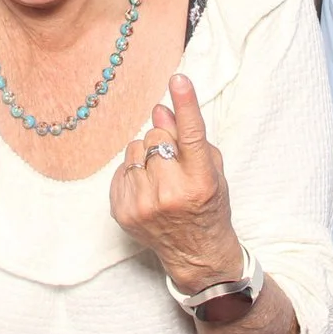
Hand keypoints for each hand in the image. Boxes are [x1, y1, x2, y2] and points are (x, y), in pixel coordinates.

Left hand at [112, 75, 240, 291]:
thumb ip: (188, 138)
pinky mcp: (121, 211)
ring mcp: (142, 205)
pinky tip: (148, 190)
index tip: (178, 79)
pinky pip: (120, 168)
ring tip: (161, 178)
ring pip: (134, 149)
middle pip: (156, 137)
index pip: (191, 135)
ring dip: (146, 156)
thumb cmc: (208, 206)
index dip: (185, 104)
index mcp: (200, 182)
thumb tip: (160, 108)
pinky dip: (133, 172)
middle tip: (175, 163)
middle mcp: (170, 194)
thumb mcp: (212, 171)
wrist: (196, 254)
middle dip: (164, 141)